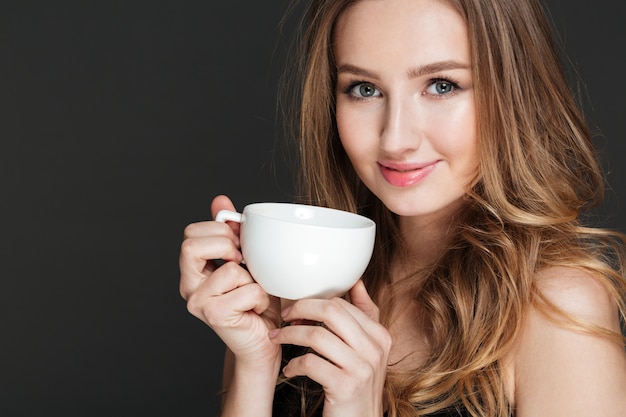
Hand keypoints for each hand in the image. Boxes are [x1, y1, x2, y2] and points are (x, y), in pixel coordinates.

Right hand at [179, 195, 281, 366]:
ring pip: (229, 269)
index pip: (190, 233)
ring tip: (252, 291)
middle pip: (191, 246)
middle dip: (226, 247)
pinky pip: (247, 289)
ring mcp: (197, 302)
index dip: (216, 230)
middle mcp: (188, 285)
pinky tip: (256, 307)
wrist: (264, 339)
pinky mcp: (214, 315)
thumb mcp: (246, 259)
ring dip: (252, 278)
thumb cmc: (256, 300)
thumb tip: (219, 200)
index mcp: (193, 268)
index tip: (236, 243)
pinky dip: (260, 296)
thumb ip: (230, 231)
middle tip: (243, 262)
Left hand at [269, 280, 391, 416]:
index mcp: (379, 335)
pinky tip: (290, 369)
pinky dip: (294, 364)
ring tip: (278, 339)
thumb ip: (363, 316)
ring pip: (317, 335)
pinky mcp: (346, 386)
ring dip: (290, 335)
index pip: (342, 304)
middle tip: (284, 317)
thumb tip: (356, 282)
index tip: (297, 309)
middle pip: (331, 312)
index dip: (313, 302)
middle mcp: (375, 349)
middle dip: (301, 309)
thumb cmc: (357, 384)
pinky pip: (310, 363)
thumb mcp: (367, 349)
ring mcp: (362, 368)